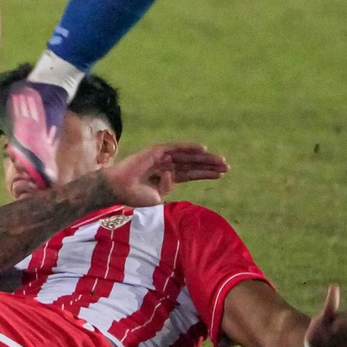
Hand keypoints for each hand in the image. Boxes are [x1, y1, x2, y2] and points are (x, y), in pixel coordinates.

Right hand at [100, 142, 228, 208]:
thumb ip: (166, 188)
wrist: (119, 189)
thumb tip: (173, 177)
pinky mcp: (156, 151)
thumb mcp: (156, 198)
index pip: (191, 174)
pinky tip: (202, 149)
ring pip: (187, 156)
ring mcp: (161, 157)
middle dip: (209, 165)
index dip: (205, 173)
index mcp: (167, 178)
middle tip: (227, 166)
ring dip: (204, 157)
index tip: (221, 174)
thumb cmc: (135, 196)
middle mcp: (166, 165)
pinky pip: (176, 148)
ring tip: (220, 160)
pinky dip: (189, 148)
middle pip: (192, 164)